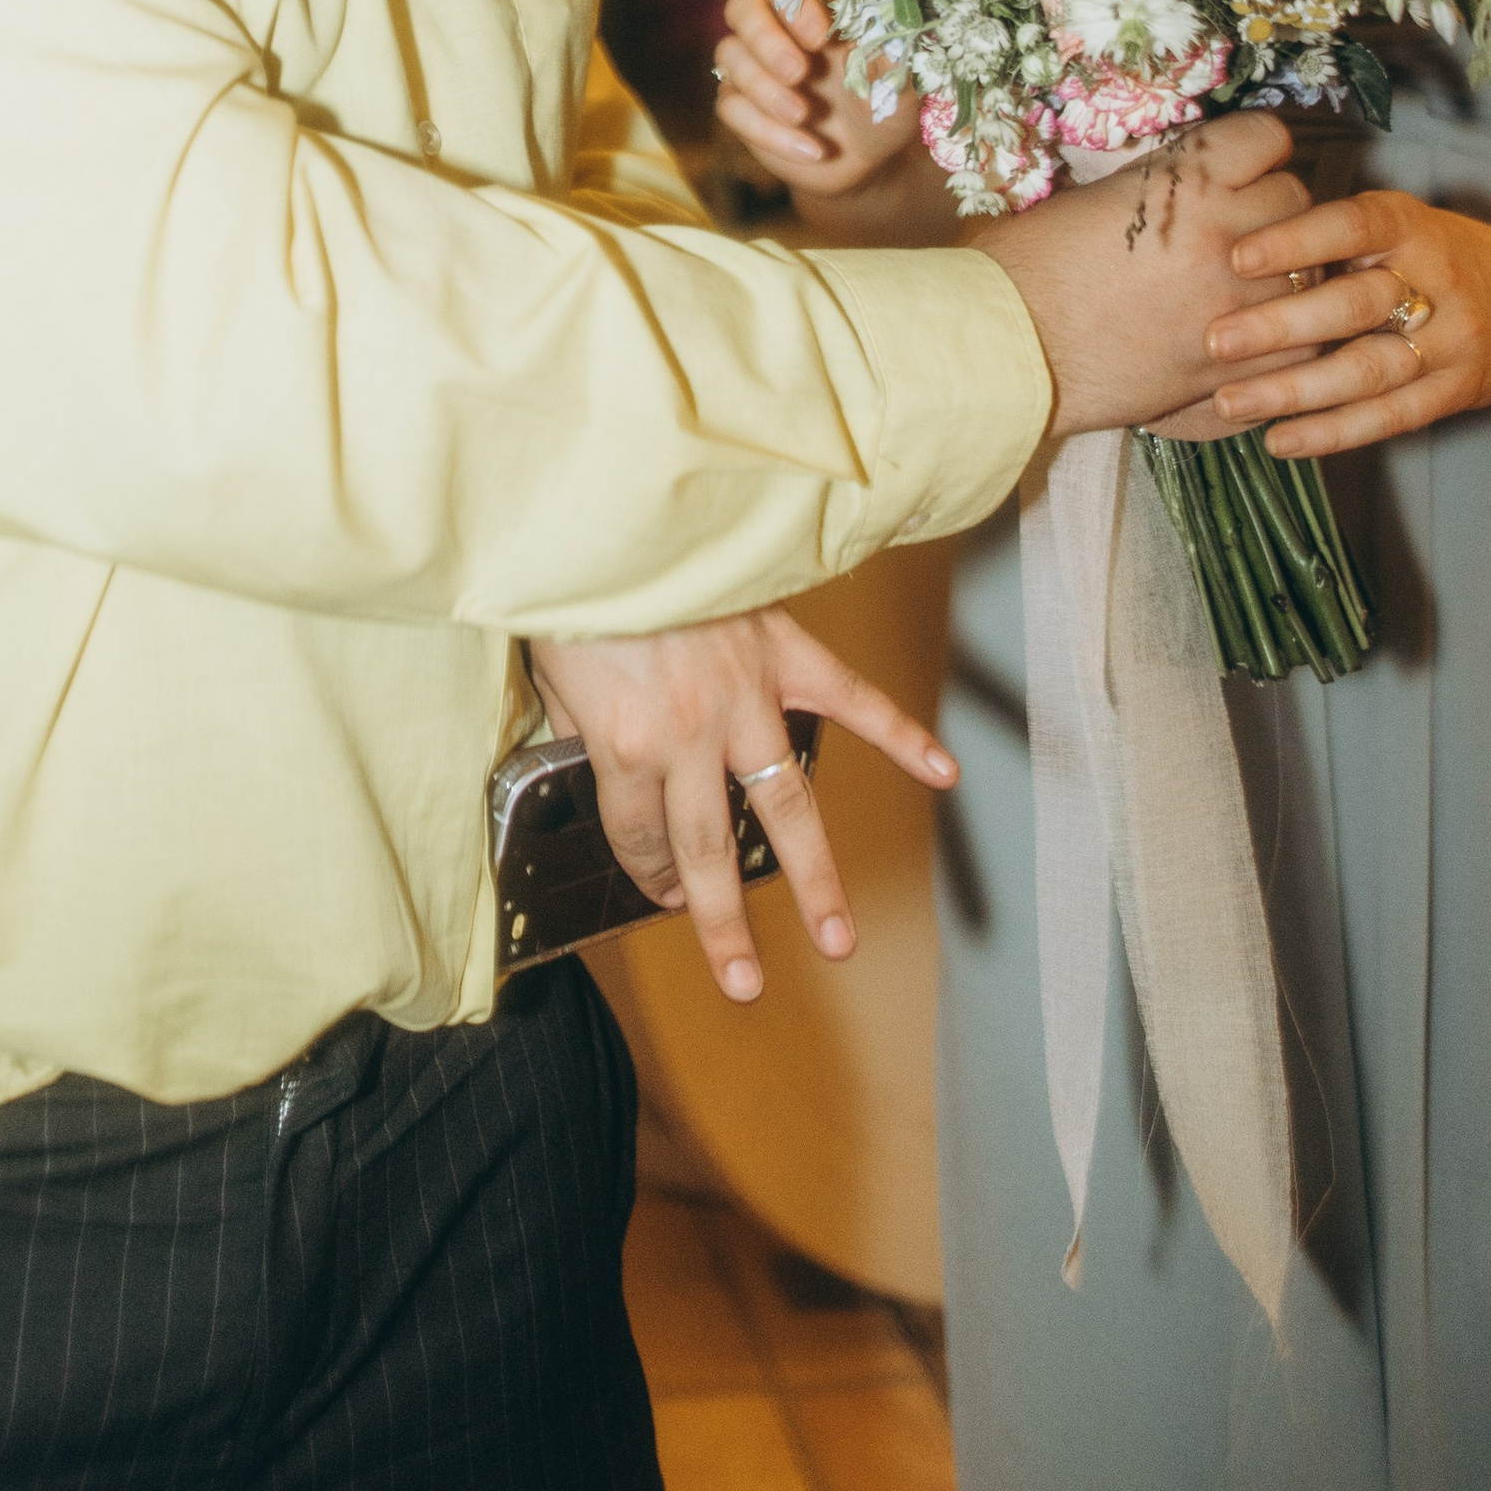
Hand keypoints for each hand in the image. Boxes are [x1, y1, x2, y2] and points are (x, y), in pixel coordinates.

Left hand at [526, 610, 956, 1007]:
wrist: (606, 508)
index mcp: (627, 742)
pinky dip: (901, 735)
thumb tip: (583, 764)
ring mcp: (745, 695)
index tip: (660, 896)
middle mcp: (692, 733)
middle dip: (720, 919)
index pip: (642, 837)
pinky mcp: (781, 649)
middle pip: (707, 847)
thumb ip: (573, 729)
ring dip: (815, 875)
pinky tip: (942, 773)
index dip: (647, 876)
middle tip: (744, 982)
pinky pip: (852, 698)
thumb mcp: (548, 671)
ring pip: (786, 803)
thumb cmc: (569, 587)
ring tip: (838, 937)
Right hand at [713, 0, 922, 198]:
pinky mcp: (739, 105)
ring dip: (765, 89)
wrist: (866, 162)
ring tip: (804, 116)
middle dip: (765, 38)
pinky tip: (808, 149)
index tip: (820, 36)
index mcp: (817, 9)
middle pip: (743, 7)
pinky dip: (767, 130)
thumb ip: (891, 52)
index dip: (796, 0)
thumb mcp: (898, 84)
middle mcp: (778, 29)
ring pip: (730, 56)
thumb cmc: (884, 108)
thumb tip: (891, 21)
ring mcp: (753, 66)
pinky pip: (731, 107)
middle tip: (798, 72)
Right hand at [968, 112, 1314, 437]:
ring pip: (1312, 271)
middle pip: (1296, 199)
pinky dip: (1291, 337)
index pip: (1267, 138)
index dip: (1253, 150)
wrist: (1004, 349)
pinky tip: (1257, 336)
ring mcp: (1235, 305)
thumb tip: (1188, 175)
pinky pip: (1307, 343)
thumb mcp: (1086, 194)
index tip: (1239, 164)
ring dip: (1288, 271)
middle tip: (1241, 223)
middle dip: (1273, 207)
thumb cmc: (1023, 265)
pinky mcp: (1233, 365)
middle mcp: (1223, 235)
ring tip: (1252, 281)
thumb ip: (1152, 182)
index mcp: (1183, 181)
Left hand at [1202, 187, 1490, 455]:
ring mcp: (1447, 343)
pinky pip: (1387, 418)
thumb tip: (1230, 228)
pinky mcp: (1451, 394)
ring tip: (1229, 401)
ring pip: (1367, 371)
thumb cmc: (1428, 253)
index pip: (1351, 227)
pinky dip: (1331, 433)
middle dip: (1280, 326)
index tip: (1237, 258)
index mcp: (1408, 227)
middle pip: (1354, 307)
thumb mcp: (1392, 222)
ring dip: (1294, 391)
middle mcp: (1432, 282)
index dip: (1295, 241)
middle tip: (1216, 340)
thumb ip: (1328, 232)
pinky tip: (1279, 440)